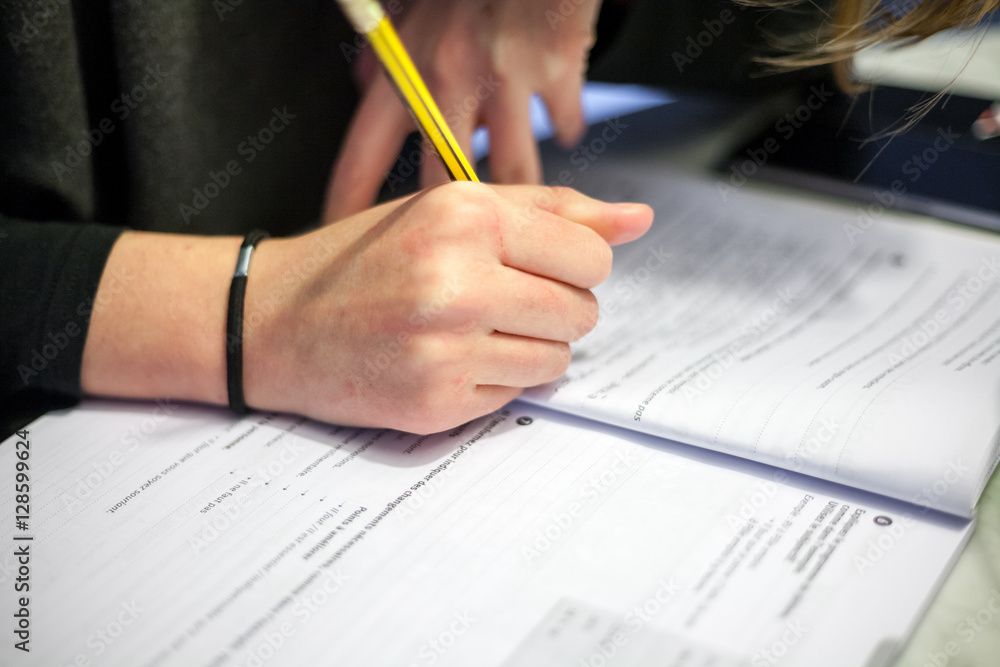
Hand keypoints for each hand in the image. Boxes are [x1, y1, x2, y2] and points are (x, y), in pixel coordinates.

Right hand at [246, 183, 650, 432]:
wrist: (272, 321)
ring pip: (556, 361)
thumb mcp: (449, 209)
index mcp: (466, 216)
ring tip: (469, 331)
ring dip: (528, 350)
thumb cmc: (364, 258)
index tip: (537, 268)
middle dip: (553, 309)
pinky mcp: (435, 402)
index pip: (593, 257)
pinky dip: (492, 382)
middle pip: (582, 313)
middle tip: (497, 301)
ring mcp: (445, 348)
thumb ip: (551, 210)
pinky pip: (514, 397)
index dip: (574, 267)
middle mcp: (458, 281)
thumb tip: (640, 220)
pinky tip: (444, 360)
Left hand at [324, 0, 601, 220]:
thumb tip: (362, 86)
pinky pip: (564, 126)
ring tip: (526, 202)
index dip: (352, 203)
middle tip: (457, 247)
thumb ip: (386, 54)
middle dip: (452, 225)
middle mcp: (450, 80)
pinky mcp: (557, 73)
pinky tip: (563, 125)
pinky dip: (566, 130)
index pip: (365, 155)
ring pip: (515, 173)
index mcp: (405, 70)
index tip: (342, 236)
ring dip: (523, 191)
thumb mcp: (410, 7)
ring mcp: (505, 80)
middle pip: (444, 183)